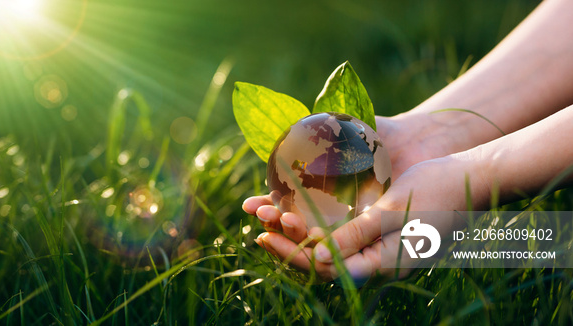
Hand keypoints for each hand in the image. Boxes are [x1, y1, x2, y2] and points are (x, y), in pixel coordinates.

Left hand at [244, 151, 488, 281]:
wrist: (471, 177)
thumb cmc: (439, 191)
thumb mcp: (393, 211)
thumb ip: (358, 234)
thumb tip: (320, 254)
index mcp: (383, 263)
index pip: (326, 267)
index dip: (292, 253)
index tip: (264, 234)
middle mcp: (377, 261)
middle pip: (323, 260)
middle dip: (288, 245)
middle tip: (258, 226)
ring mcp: (379, 248)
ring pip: (329, 248)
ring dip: (299, 235)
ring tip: (271, 218)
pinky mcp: (378, 233)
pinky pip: (341, 235)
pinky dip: (317, 226)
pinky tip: (299, 212)